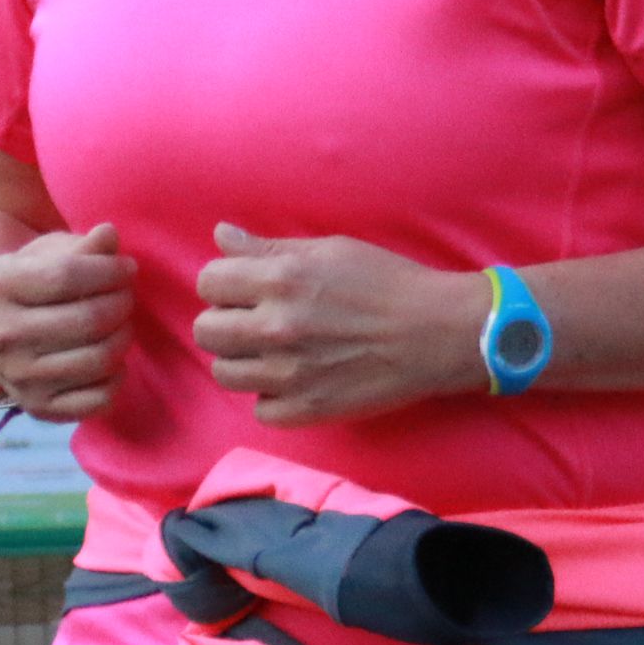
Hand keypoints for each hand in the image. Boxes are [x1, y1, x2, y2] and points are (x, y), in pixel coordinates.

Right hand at [0, 222, 134, 423]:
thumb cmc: (28, 285)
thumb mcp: (45, 256)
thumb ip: (81, 246)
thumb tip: (109, 234)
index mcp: (0, 287)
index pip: (66, 275)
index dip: (109, 270)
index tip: (127, 268)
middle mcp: (3, 335)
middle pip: (87, 320)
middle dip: (122, 303)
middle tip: (127, 295)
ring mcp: (19, 377)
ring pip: (97, 360)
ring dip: (123, 337)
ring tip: (122, 323)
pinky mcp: (37, 408)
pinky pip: (97, 400)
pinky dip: (116, 378)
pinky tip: (112, 360)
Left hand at [192, 225, 472, 426]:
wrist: (437, 332)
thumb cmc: (387, 282)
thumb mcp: (329, 249)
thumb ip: (268, 248)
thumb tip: (221, 235)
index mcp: (280, 279)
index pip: (208, 283)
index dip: (222, 284)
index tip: (242, 289)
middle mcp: (277, 327)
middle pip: (206, 331)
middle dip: (224, 322)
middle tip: (253, 321)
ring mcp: (289, 374)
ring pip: (224, 374)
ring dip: (242, 361)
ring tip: (271, 352)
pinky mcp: (307, 409)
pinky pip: (259, 409)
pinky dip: (272, 397)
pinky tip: (294, 379)